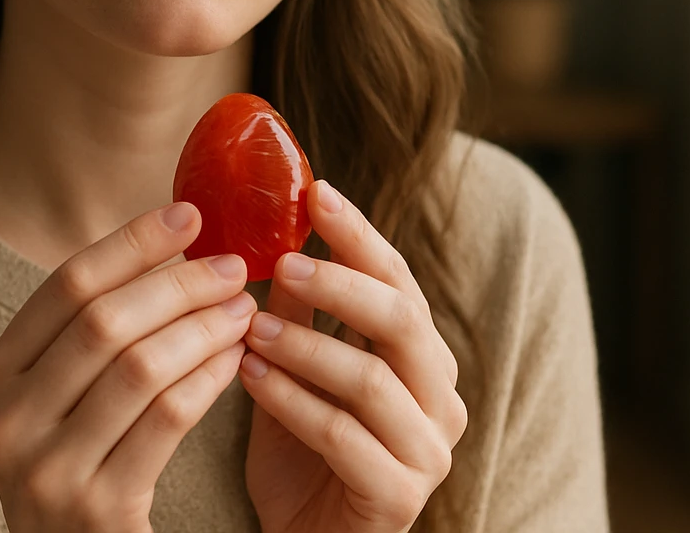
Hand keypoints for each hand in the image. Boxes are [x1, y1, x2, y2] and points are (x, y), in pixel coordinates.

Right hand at [0, 201, 256, 532]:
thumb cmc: (80, 463)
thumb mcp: (60, 397)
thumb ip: (92, 331)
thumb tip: (172, 237)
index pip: (66, 286)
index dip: (132, 244)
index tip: (189, 215)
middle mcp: (6, 421)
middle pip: (104, 321)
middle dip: (178, 283)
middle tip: (233, 265)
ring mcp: (46, 469)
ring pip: (140, 367)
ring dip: (203, 328)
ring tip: (242, 309)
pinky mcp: (96, 509)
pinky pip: (167, 419)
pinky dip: (209, 378)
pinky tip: (236, 358)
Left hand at [239, 180, 467, 532]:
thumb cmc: (302, 449)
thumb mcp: (294, 367)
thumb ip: (295, 311)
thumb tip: (267, 230)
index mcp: (423, 357)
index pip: (399, 281)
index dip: (360, 235)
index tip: (317, 193)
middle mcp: (440, 398)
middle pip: (401, 321)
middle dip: (339, 284)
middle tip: (283, 262)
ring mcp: (427, 451)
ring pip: (372, 379)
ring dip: (306, 346)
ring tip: (251, 325)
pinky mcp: (399, 496)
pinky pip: (344, 438)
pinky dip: (293, 403)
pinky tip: (250, 378)